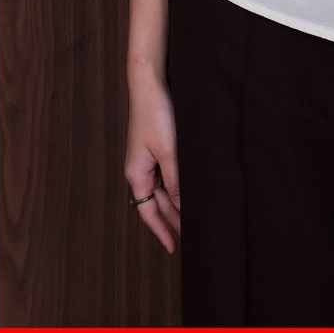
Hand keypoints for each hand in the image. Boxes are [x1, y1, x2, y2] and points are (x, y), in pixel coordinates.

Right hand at [124, 76, 181, 251]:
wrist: (151, 84)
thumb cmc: (156, 114)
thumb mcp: (169, 151)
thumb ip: (175, 179)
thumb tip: (181, 203)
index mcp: (137, 173)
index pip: (148, 212)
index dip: (162, 230)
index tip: (175, 248)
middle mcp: (140, 168)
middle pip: (157, 202)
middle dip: (173, 218)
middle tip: (194, 235)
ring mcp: (149, 157)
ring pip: (164, 188)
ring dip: (178, 201)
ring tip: (197, 214)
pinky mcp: (158, 145)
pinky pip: (168, 173)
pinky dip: (179, 184)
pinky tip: (192, 186)